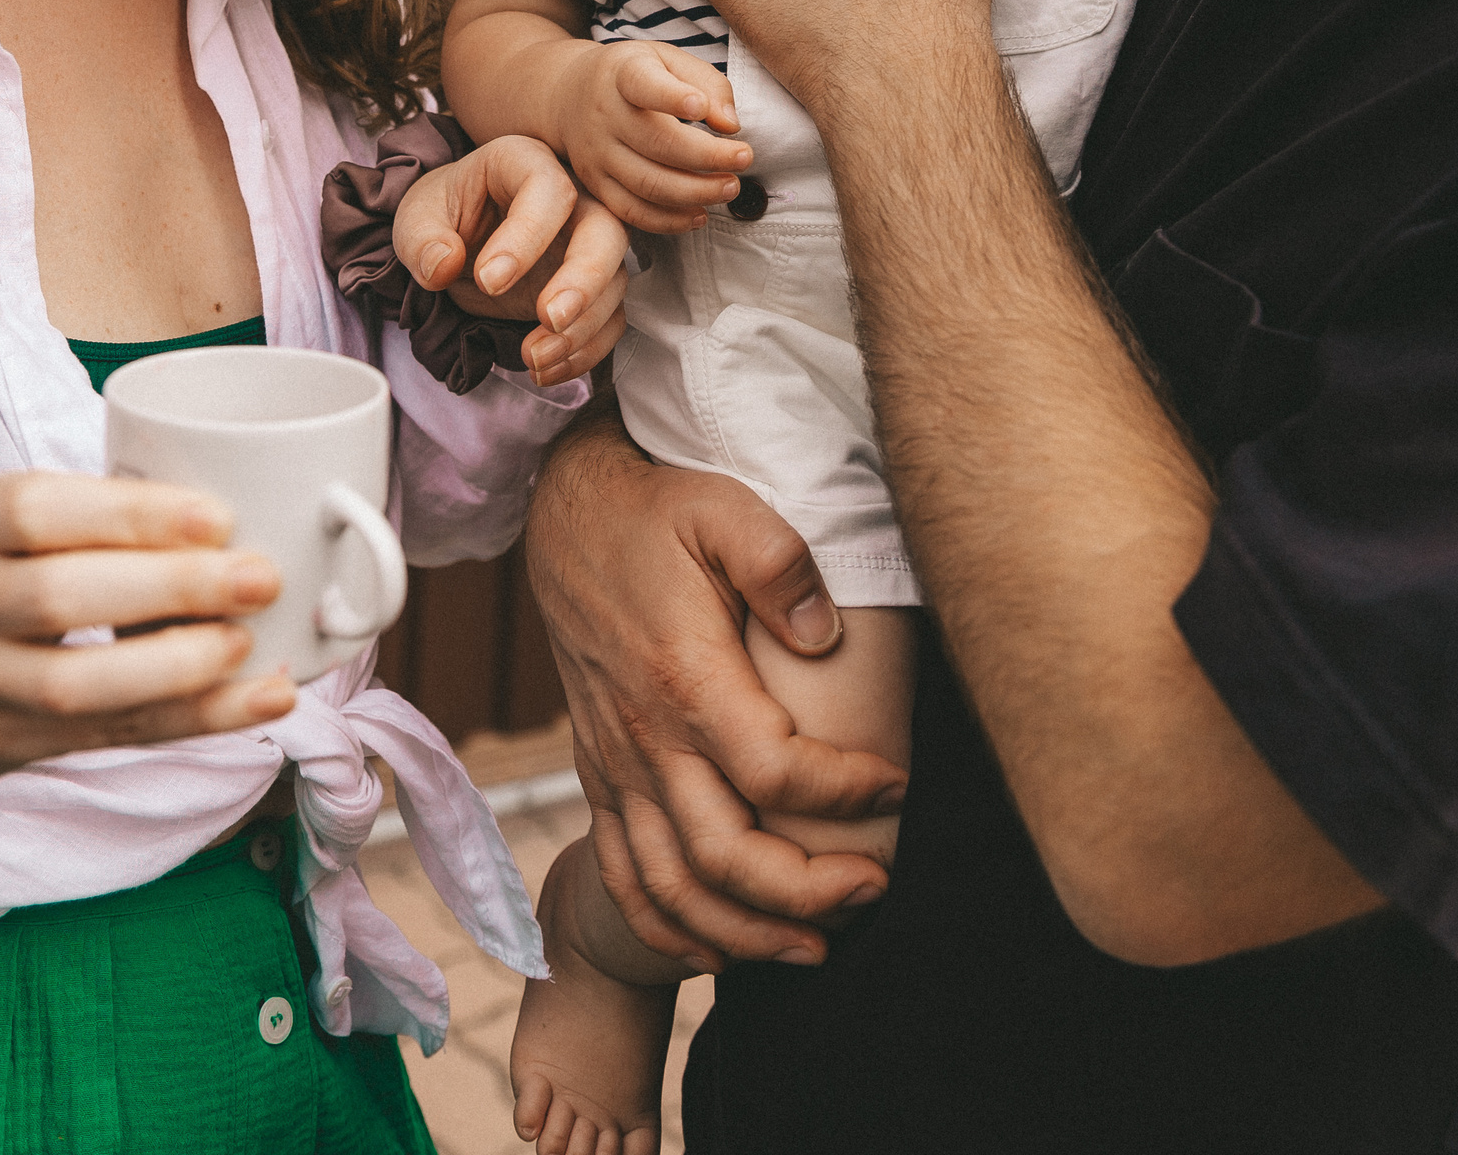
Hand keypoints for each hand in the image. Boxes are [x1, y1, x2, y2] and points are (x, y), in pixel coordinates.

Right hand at [0, 471, 297, 786]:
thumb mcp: (14, 529)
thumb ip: (100, 521)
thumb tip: (243, 516)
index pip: (38, 511)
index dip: (130, 514)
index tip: (217, 516)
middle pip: (59, 597)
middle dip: (170, 587)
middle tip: (259, 578)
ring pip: (75, 683)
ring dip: (176, 667)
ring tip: (247, 642)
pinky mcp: (12, 744)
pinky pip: (113, 734)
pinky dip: (197, 718)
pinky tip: (261, 699)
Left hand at [392, 133, 630, 384]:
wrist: (457, 240)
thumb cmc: (442, 216)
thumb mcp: (415, 220)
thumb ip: (422, 240)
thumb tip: (443, 265)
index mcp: (524, 163)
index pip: (547, 188)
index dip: (526, 236)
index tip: (490, 280)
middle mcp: (571, 199)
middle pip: (607, 230)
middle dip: (584, 280)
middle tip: (549, 318)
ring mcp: (586, 245)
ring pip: (615, 280)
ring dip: (582, 327)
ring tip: (533, 358)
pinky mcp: (590, 289)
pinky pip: (610, 319)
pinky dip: (586, 351)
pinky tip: (547, 368)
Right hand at [526, 406, 904, 967]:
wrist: (563, 514)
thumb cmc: (656, 509)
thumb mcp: (723, 507)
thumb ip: (779, 563)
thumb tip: (823, 636)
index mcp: (683, 677)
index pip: (774, 773)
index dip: (844, 792)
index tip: (895, 782)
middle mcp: (643, 735)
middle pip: (724, 856)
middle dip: (805, 893)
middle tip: (874, 889)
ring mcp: (614, 761)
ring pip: (671, 886)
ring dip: (744, 934)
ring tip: (816, 947)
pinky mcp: (598, 770)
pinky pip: (621, 873)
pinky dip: (667, 928)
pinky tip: (720, 950)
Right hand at [553, 38, 749, 231]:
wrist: (568, 96)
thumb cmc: (632, 75)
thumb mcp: (667, 58)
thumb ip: (707, 82)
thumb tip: (730, 125)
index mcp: (623, 75)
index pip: (643, 84)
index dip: (672, 97)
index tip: (701, 107)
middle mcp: (604, 116)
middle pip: (656, 143)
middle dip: (707, 157)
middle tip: (744, 158)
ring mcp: (597, 155)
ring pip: (647, 184)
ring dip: (696, 192)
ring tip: (730, 187)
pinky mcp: (597, 185)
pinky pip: (633, 212)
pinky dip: (670, 221)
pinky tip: (700, 214)